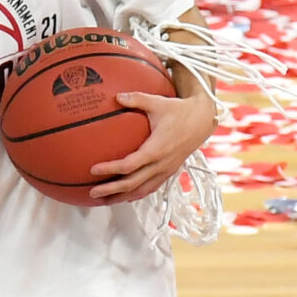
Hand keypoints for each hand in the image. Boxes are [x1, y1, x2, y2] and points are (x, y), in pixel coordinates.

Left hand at [86, 86, 216, 203]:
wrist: (203, 120)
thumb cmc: (179, 110)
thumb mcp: (158, 102)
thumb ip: (137, 99)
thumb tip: (116, 96)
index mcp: (157, 149)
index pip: (130, 165)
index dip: (111, 169)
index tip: (93, 169)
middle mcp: (162, 163)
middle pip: (133, 183)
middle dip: (112, 190)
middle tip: (92, 192)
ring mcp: (167, 170)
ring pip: (142, 190)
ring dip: (122, 196)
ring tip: (103, 200)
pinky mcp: (170, 172)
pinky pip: (151, 187)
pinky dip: (136, 194)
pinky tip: (123, 196)